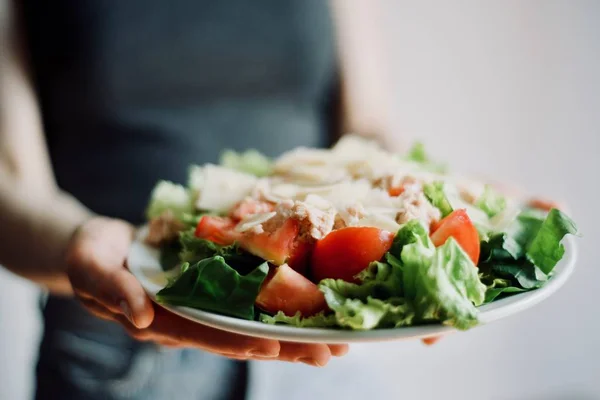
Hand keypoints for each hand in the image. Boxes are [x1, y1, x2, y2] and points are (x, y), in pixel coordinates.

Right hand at [65, 217, 347, 366]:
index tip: (275, 345)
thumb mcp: (90, 266)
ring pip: (253, 325)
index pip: (206, 333)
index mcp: (162, 320)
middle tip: (329, 351)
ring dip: (294, 335)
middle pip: (241, 337)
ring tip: (336, 343)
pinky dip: (281, 308)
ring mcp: (204, 307)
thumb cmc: (92, 254)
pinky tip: (313, 313)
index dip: (240, 340)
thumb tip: (140, 316)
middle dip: (285, 346)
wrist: (102, 245)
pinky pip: (250, 303)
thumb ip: (111, 290)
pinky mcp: (214, 290)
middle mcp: (190, 319)